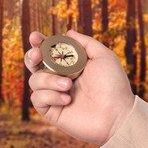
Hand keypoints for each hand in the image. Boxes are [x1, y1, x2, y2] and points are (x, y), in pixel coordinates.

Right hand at [24, 30, 134, 144]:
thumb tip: (68, 32)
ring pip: (34, 80)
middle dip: (31, 56)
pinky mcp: (51, 110)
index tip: (36, 36)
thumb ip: (85, 42)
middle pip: (34, 64)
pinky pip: (37, 98)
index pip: (48, 51)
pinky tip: (67, 99)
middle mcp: (59, 78)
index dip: (39, 43)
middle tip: (37, 55)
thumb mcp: (103, 56)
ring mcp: (54, 94)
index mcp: (69, 65)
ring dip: (48, 80)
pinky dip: (50, 96)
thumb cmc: (113, 85)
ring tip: (68, 84)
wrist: (117, 115)